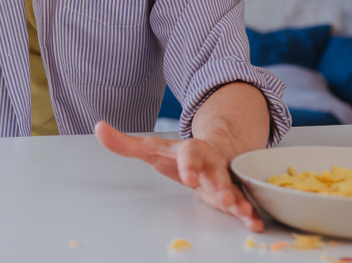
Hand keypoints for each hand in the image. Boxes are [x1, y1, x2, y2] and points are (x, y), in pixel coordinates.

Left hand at [94, 121, 263, 231]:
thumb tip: (98, 127)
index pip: (190, 154)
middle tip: (224, 197)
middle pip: (217, 173)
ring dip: (239, 200)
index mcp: (191, 151)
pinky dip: (250, 213)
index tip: (189, 177)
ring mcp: (225, 178)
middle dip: (221, 185)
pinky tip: (253, 224)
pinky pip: (245, 202)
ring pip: (234, 189)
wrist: (212, 151)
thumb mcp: (151, 147)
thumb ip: (125, 143)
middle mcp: (211, 163)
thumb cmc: (177, 154)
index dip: (190, 165)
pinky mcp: (234, 193)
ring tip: (244, 213)